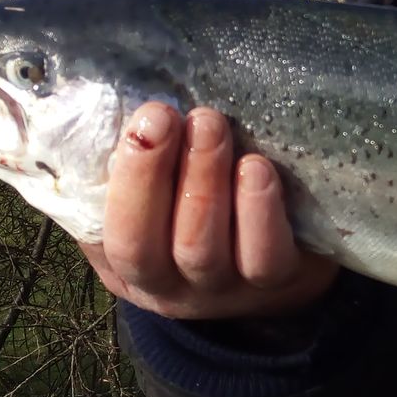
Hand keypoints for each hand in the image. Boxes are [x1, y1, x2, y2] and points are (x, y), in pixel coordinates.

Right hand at [81, 103, 339, 320]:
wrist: (291, 252)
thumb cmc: (204, 205)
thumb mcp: (158, 192)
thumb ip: (127, 163)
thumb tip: (105, 107)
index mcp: (127, 264)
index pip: (107, 232)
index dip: (121, 181)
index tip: (139, 122)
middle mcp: (168, 286)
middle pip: (144, 247)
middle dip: (149, 176)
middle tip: (165, 116)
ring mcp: (222, 290)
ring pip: (200, 249)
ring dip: (203, 182)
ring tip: (210, 126)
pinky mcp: (278, 282)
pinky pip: (264, 258)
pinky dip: (258, 212)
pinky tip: (256, 168)